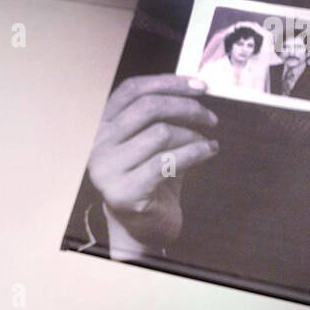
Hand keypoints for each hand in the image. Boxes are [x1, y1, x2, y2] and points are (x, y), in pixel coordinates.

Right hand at [87, 74, 219, 248]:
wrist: (143, 227)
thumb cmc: (152, 179)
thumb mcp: (152, 141)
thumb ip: (161, 115)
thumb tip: (193, 87)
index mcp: (102, 126)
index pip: (131, 90)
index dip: (167, 82)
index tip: (200, 86)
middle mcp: (98, 145)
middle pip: (147, 107)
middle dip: (187, 108)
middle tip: (210, 118)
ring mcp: (107, 170)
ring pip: (161, 133)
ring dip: (192, 135)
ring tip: (206, 143)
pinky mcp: (125, 192)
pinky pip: (168, 162)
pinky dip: (196, 152)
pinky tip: (209, 151)